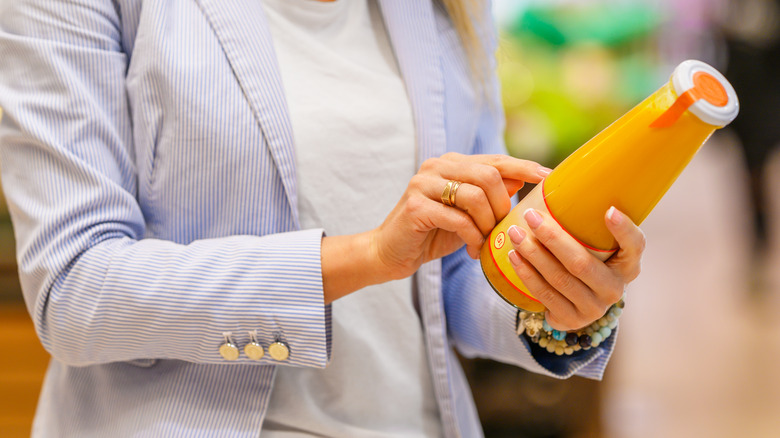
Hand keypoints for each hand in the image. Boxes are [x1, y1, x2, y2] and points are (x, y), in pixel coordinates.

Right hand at [371, 152, 549, 280]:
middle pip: (488, 175)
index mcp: (450, 163)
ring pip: (475, 196)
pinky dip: (473, 237)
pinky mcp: (416, 207)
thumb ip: (489, 194)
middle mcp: (436, 166)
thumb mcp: (467, 213)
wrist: (390, 253)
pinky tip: (473, 251)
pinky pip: (459, 219)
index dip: (523, 166)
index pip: (494, 160)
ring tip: (487, 242)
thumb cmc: (431, 233)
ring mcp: (423, 184)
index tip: (548, 177)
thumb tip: (521, 178)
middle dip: (503, 206)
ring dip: (488, 224)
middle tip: (503, 229)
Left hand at [507, 206, 644, 330]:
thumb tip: (556, 178)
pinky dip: (527, 273)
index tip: (609, 211)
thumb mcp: (594, 246)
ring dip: (533, 254)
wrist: (574, 305)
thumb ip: (587, 223)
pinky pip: (544, 294)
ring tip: (515, 234)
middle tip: (530, 216)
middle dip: (552, 237)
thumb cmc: (584, 262)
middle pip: (582, 262)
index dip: (624, 230)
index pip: (635, 246)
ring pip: (559, 278)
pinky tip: (514, 257)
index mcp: (628, 265)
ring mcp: (594, 307)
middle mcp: (615, 288)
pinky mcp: (571, 319)